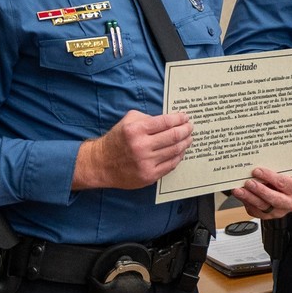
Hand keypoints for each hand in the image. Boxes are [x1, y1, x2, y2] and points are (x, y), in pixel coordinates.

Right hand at [73, 110, 192, 190]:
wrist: (101, 164)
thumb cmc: (117, 139)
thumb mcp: (128, 121)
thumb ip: (148, 117)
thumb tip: (171, 120)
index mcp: (136, 130)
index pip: (166, 122)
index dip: (179, 118)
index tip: (185, 117)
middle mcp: (141, 146)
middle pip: (174, 136)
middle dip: (186, 129)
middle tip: (190, 127)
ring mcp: (146, 163)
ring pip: (175, 151)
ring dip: (185, 143)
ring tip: (188, 138)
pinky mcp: (149, 176)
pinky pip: (171, 164)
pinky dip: (178, 156)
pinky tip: (180, 151)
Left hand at [230, 168, 291, 219]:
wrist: (285, 192)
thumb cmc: (284, 181)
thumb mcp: (284, 174)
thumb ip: (274, 172)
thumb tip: (257, 169)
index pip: (282, 183)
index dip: (269, 177)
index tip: (257, 171)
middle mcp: (289, 203)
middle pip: (274, 198)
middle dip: (259, 190)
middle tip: (248, 183)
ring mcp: (278, 212)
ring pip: (262, 206)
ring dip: (249, 197)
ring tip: (239, 190)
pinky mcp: (267, 216)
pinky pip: (255, 211)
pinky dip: (246, 202)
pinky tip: (240, 196)